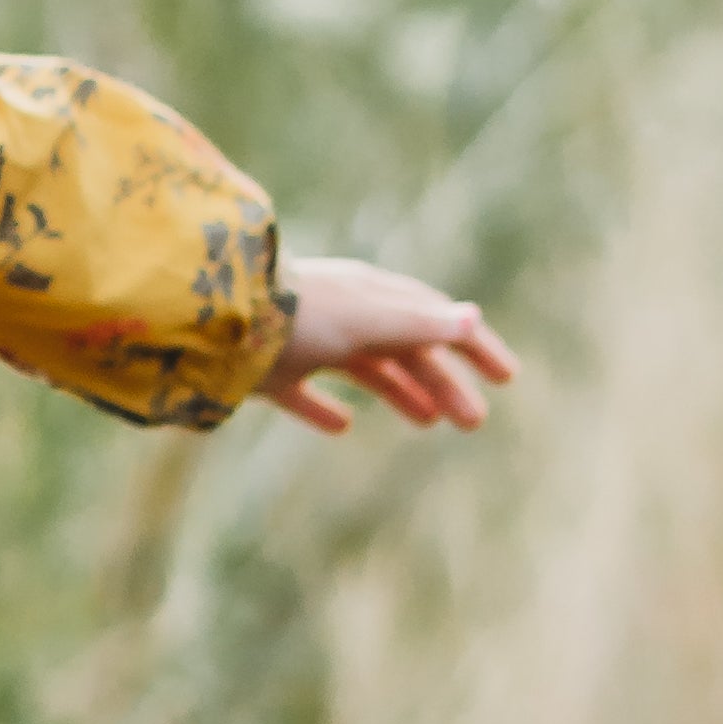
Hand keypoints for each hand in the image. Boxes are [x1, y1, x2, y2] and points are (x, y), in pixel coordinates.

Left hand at [265, 255, 513, 439]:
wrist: (215, 324)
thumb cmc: (298, 315)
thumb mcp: (364, 320)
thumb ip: (415, 323)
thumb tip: (471, 317)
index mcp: (371, 296)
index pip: (435, 316)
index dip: (473, 344)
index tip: (507, 376)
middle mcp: (341, 315)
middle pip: (405, 348)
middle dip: (444, 380)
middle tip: (475, 421)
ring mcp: (305, 342)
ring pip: (365, 368)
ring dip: (402, 393)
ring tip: (429, 424)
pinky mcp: (269, 373)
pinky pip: (303, 393)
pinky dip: (325, 409)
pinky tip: (342, 427)